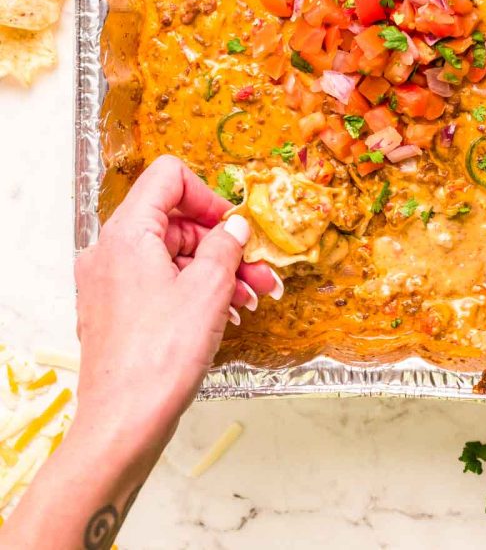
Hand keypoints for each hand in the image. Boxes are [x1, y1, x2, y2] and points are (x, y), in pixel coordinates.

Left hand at [74, 155, 281, 454]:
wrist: (123, 424)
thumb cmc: (160, 358)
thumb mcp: (209, 289)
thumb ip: (226, 245)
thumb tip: (235, 226)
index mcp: (127, 233)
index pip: (168, 178)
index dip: (208, 195)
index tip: (234, 225)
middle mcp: (109, 251)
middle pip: (174, 221)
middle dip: (222, 243)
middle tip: (260, 270)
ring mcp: (108, 283)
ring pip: (171, 256)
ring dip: (214, 270)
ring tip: (252, 297)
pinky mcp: (114, 311)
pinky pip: (158, 283)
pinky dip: (192, 290)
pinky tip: (225, 313)